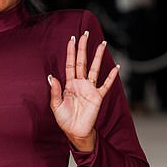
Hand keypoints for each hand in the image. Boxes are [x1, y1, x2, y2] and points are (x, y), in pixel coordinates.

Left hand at [48, 32, 119, 151]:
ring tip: (102, 44)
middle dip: (83, 48)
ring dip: (98, 57)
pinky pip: (105, 85)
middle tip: (85, 34)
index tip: (72, 39)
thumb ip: (54, 91)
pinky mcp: (97, 97)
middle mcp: (80, 83)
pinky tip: (116, 68)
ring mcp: (90, 89)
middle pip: (82, 62)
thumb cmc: (65, 119)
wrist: (75, 132)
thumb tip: (50, 76)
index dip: (71, 52)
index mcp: (69, 84)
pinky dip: (111, 77)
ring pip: (95, 69)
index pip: (70, 64)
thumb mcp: (56, 106)